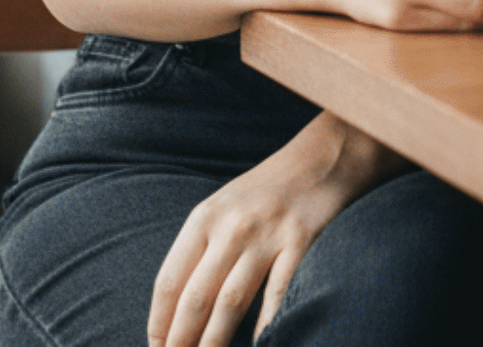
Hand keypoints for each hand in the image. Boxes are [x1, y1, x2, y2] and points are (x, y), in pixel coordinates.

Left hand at [148, 112, 407, 346]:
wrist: (322, 155)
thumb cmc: (267, 190)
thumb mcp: (224, 207)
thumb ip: (202, 249)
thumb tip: (178, 308)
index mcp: (204, 217)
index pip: (169, 281)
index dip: (159, 323)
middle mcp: (230, 225)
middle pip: (195, 298)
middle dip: (180, 342)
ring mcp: (266, 234)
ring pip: (230, 303)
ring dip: (213, 344)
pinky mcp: (300, 240)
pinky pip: (278, 293)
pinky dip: (266, 326)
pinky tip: (259, 345)